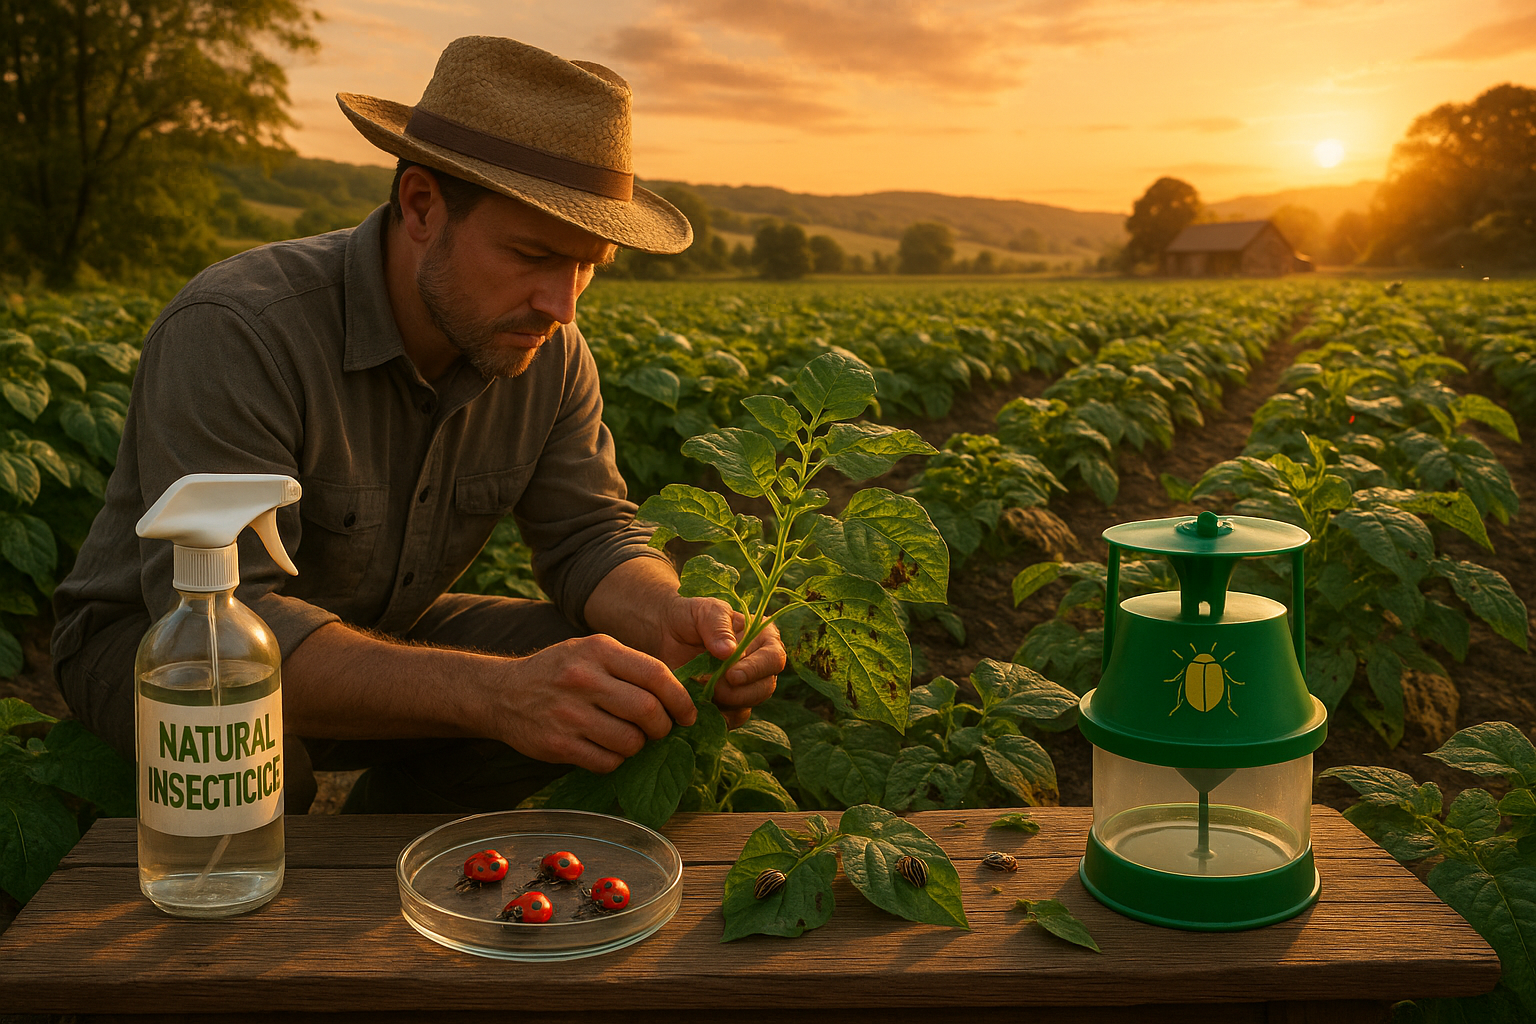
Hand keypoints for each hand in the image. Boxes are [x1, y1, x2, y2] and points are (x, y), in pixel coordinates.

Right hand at [490, 634, 697, 773]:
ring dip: (638, 746)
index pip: (656, 674)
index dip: (680, 698)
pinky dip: (615, 760)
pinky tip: (607, 749)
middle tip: (660, 730)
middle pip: (647, 710)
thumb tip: (677, 695)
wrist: (502, 693)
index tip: (687, 714)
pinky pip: (606, 761)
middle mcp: (583, 679)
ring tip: (630, 739)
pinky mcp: (558, 744)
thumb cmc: (558, 671)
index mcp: (598, 650)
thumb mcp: (591, 651)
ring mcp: (569, 713)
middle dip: (662, 726)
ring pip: (630, 741)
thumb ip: (629, 666)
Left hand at [663, 597, 784, 727]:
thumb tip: (729, 652)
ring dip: (726, 704)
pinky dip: (716, 717)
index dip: (756, 670)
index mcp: (762, 639)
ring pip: (748, 706)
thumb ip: (718, 626)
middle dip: (740, 692)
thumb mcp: (704, 611)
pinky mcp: (726, 705)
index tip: (732, 675)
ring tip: (701, 690)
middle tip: (713, 687)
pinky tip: (700, 706)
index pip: (774, 658)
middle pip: (765, 688)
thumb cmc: (689, 616)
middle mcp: (758, 665)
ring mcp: (743, 687)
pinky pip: (730, 719)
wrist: (663, 633)